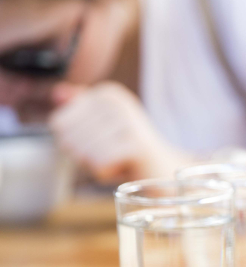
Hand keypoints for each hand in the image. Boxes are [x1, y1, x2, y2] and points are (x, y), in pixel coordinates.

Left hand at [49, 82, 190, 183]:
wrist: (166, 172)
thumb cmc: (128, 153)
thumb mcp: (100, 129)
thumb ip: (78, 108)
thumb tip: (57, 92)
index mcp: (107, 93)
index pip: (59, 124)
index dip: (76, 143)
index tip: (104, 142)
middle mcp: (117, 102)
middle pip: (68, 140)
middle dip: (86, 157)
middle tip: (114, 155)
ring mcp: (128, 121)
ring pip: (82, 154)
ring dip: (98, 166)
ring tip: (122, 160)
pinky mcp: (137, 144)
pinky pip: (98, 165)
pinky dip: (108, 174)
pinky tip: (127, 167)